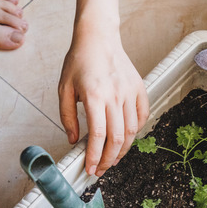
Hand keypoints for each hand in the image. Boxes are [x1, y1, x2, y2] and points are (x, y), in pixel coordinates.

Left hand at [58, 30, 148, 176]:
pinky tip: (126, 138)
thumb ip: (67, 117)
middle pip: (117, 138)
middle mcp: (115, 95)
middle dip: (109, 159)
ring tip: (113, 158)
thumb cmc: (79, 60)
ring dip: (123, 149)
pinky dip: (136, 131)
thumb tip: (74, 140)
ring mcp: (130, 91)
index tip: (91, 168)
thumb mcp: (64, 89)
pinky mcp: (139, 88)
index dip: (95, 156)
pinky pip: (142, 116)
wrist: (99, 37)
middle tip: (101, 169)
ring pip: (132, 131)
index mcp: (94, 95)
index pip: (98, 135)